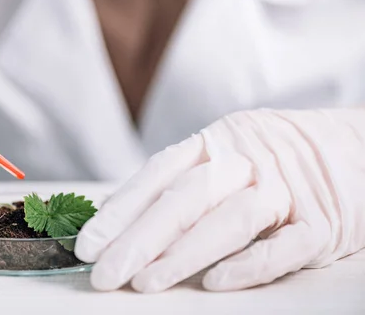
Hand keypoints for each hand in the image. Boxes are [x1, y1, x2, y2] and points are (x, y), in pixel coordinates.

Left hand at [75, 108, 364, 292]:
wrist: (359, 145)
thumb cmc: (279, 158)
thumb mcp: (229, 154)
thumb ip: (181, 182)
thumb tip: (119, 215)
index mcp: (218, 140)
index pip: (158, 175)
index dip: (120, 209)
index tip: (87, 244)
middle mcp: (247, 158)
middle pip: (186, 196)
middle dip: (140, 237)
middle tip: (104, 273)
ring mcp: (287, 188)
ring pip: (229, 218)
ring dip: (184, 253)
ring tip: (144, 283)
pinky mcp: (323, 221)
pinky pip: (284, 244)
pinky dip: (250, 264)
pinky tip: (216, 284)